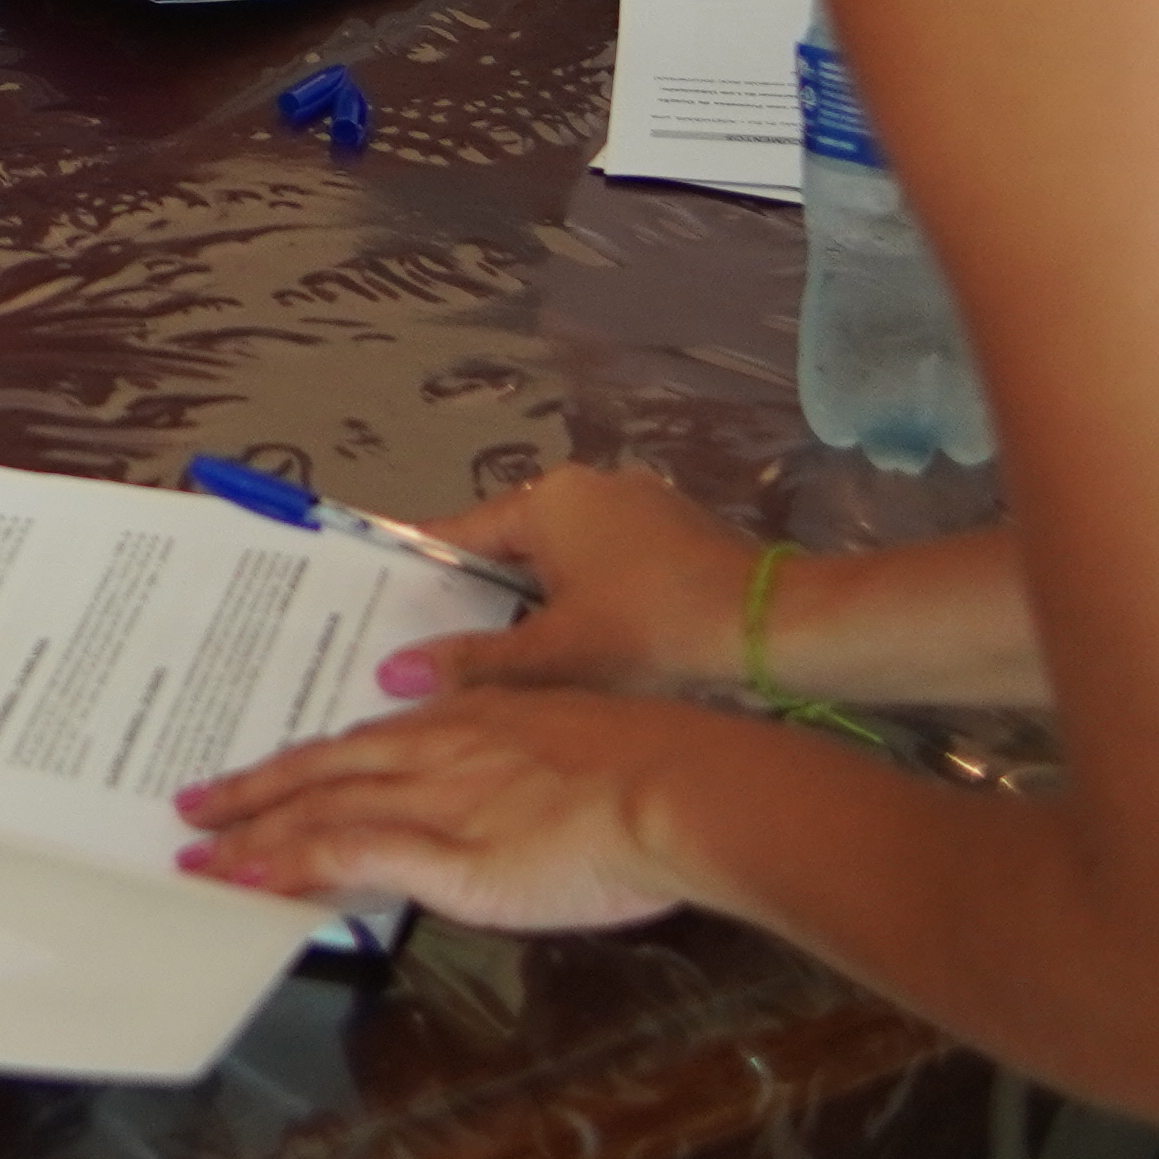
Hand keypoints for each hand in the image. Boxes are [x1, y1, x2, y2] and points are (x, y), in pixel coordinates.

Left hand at [177, 686, 710, 934]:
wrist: (677, 782)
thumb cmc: (647, 766)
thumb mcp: (564, 742)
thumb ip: (512, 763)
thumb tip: (492, 795)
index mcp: (466, 720)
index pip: (363, 742)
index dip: (308, 763)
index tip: (266, 774)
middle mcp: (434, 749)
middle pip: (321, 768)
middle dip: (253, 792)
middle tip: (194, 808)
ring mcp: (434, 797)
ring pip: (317, 808)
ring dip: (252, 834)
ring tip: (198, 857)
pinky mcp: (445, 851)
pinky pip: (347, 851)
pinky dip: (293, 864)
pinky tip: (251, 881)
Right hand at [371, 467, 761, 702]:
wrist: (772, 628)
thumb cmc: (653, 632)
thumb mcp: (556, 656)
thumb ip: (474, 664)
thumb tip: (391, 672)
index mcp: (548, 499)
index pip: (460, 532)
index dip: (423, 572)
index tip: (386, 605)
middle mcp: (589, 486)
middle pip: (512, 546)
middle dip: (483, 596)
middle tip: (445, 649)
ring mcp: (639, 507)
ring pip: (563, 559)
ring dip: (539, 602)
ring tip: (513, 659)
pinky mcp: (677, 536)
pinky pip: (607, 566)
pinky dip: (587, 601)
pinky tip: (586, 650)